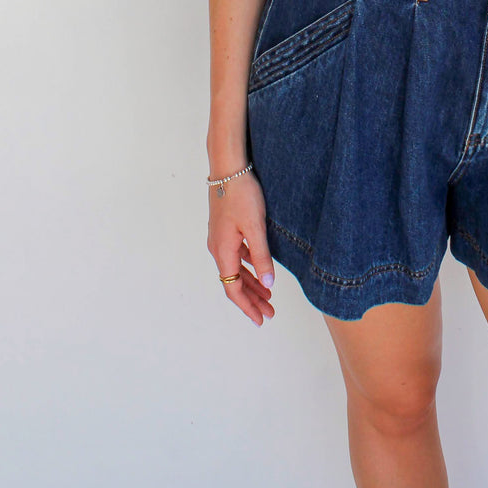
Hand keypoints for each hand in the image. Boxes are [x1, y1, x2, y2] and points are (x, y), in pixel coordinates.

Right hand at [207, 172, 276, 326]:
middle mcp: (218, 248)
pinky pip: (237, 256)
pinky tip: (259, 268)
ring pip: (236, 269)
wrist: (228, 168)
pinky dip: (248, 266)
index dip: (247, 306)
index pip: (233, 288)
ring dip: (251, 283)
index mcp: (223, 251)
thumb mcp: (256, 227)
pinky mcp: (225, 229)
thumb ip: (262, 257)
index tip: (261, 319)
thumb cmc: (241, 195)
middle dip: (251, 299)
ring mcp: (220, 238)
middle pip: (234, 282)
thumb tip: (268, 285)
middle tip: (269, 313)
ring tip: (268, 296)